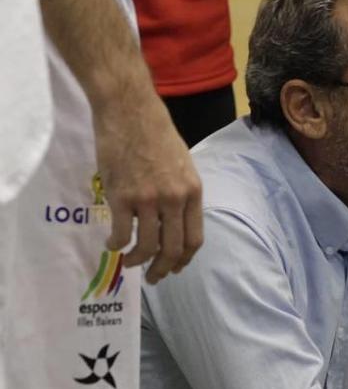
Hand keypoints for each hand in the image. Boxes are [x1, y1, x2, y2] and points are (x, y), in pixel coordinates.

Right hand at [94, 95, 202, 284]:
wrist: (130, 111)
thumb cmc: (156, 134)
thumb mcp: (183, 165)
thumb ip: (182, 194)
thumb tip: (175, 221)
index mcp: (193, 192)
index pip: (194, 238)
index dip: (185, 259)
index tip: (175, 268)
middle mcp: (174, 200)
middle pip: (173, 248)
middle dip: (163, 269)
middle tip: (154, 278)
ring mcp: (148, 199)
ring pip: (147, 246)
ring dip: (138, 261)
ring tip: (130, 262)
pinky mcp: (121, 196)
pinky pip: (121, 232)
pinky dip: (116, 244)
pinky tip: (112, 245)